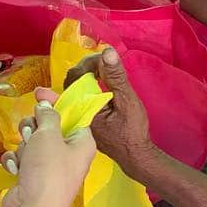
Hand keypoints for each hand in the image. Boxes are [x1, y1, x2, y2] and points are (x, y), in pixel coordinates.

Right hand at [1, 89, 95, 206]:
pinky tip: (15, 169)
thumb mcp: (48, 135)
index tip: (39, 92)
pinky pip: (23, 159)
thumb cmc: (47, 172)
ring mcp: (51, 168)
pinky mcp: (34, 178)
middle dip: (34, 128)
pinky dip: (17, 162)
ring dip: (24, 146)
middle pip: (49, 128)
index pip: (72, 114)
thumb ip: (47, 116)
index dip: (55, 102)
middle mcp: (70, 155)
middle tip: (30, 134)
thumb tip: (46, 105)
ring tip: (25, 157)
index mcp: (82, 143)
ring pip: (32, 143)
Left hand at [68, 48, 155, 174]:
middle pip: (72, 81)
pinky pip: (79, 97)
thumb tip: (107, 52)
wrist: (135, 155)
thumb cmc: (132, 131)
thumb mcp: (127, 101)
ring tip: (104, 69)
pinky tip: (101, 83)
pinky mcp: (84, 119)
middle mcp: (74, 112)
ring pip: (74, 89)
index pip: (76, 76)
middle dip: (87, 66)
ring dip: (87, 75)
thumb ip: (116, 77)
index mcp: (81, 107)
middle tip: (105, 61)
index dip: (90, 62)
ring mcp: (78, 116)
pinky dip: (88, 86)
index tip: (106, 58)